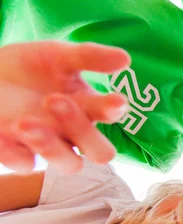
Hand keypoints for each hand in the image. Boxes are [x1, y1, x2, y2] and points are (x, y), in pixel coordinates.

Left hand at [0, 41, 130, 172]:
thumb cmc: (30, 68)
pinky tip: (5, 132)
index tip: (115, 100)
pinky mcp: (17, 154)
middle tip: (54, 100)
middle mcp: (73, 133)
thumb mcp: (58, 56)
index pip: (110, 117)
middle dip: (82, 129)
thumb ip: (90, 57)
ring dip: (50, 146)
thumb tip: (125, 58)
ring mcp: (48, 146)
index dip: (113, 111)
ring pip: (69, 165)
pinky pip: (24, 164)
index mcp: (88, 109)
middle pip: (100, 152)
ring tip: (24, 122)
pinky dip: (14, 153)